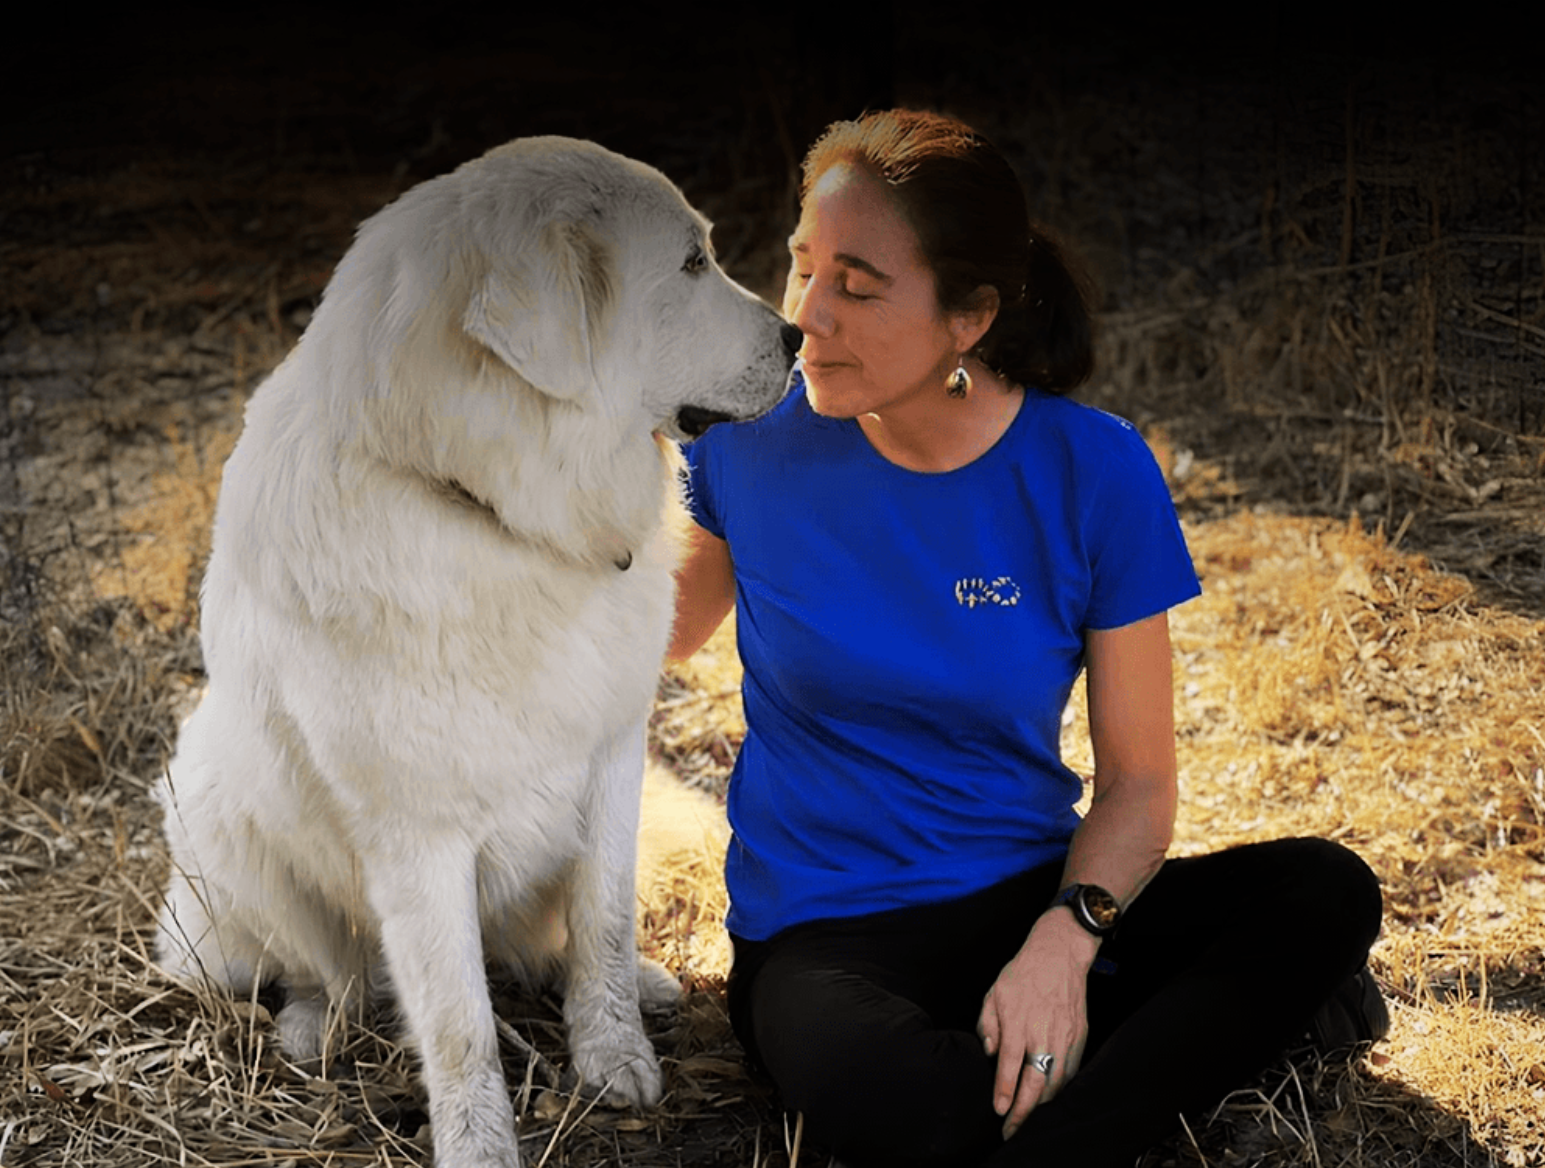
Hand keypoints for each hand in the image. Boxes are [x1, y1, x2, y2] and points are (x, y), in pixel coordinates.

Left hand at [976, 909, 1095, 1139]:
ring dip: (1041, 1103)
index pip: (1010, 1066)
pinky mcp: (1080, 1036)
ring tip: (1028, 1113)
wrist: (1059, 954)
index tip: (999, 1111)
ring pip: (1056, 1082)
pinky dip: (1059, 1087)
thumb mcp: (994, 994)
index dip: (1004, 1092)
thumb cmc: (1023, 974)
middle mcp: (1043, 1032)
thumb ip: (988, 1025)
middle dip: (1023, 1111)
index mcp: (1018, 1022)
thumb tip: (990, 1054)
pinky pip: (1070, 1070)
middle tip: (1012, 1128)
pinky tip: (1048, 1093)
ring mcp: (1065, 1036)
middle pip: (1035, 1083)